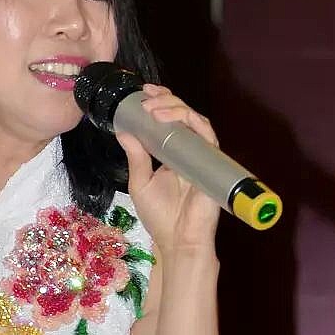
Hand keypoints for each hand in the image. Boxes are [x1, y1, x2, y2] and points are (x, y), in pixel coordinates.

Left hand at [113, 82, 221, 256]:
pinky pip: (207, 136)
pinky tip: (171, 120)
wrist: (177, 240)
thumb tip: (124, 131)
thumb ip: (136, 156)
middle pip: (184, 116)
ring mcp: (202, 156)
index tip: (144, 93)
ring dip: (176, 108)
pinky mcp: (211, 163)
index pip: (171, 121)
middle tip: (146, 97)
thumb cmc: (161, 217)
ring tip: (154, 107)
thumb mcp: (141, 182)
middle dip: (166, 100)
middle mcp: (189, 151)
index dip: (161, 103)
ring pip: (196, 120)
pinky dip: (191, 122)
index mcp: (173, 154)